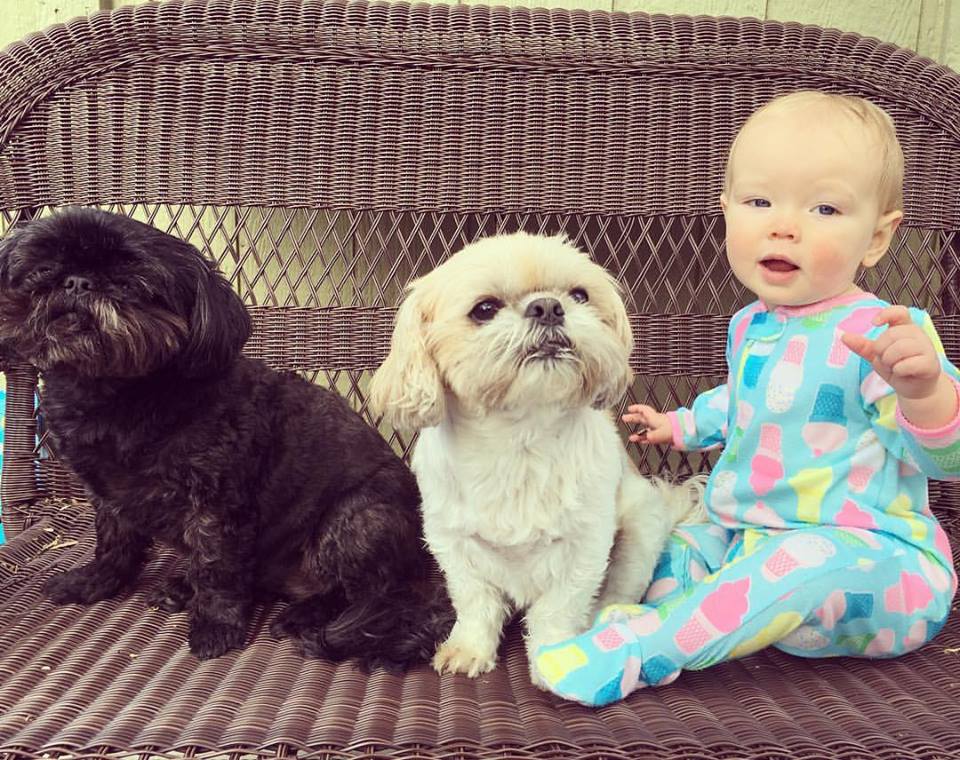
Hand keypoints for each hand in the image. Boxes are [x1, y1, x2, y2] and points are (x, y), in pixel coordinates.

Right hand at [622, 404, 672, 444]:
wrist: (686, 432)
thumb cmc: (674, 430)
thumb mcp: (660, 433)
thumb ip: (652, 437)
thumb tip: (647, 438)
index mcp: (654, 418)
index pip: (643, 410)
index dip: (636, 409)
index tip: (629, 409)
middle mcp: (656, 422)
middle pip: (643, 418)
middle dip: (633, 418)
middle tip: (625, 418)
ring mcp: (659, 428)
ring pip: (646, 428)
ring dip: (638, 432)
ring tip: (631, 437)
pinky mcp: (663, 434)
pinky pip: (651, 436)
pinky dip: (645, 438)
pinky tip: (642, 442)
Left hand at [842, 305, 957, 428]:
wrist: (913, 387)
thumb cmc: (896, 367)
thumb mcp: (876, 356)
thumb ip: (863, 346)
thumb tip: (844, 336)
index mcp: (905, 327)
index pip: (899, 311)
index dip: (886, 314)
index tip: (874, 322)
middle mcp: (917, 333)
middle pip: (891, 334)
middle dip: (881, 351)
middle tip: (886, 360)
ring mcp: (926, 347)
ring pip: (900, 349)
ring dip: (890, 362)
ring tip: (895, 367)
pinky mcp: (930, 363)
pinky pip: (907, 364)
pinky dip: (899, 371)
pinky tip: (903, 373)